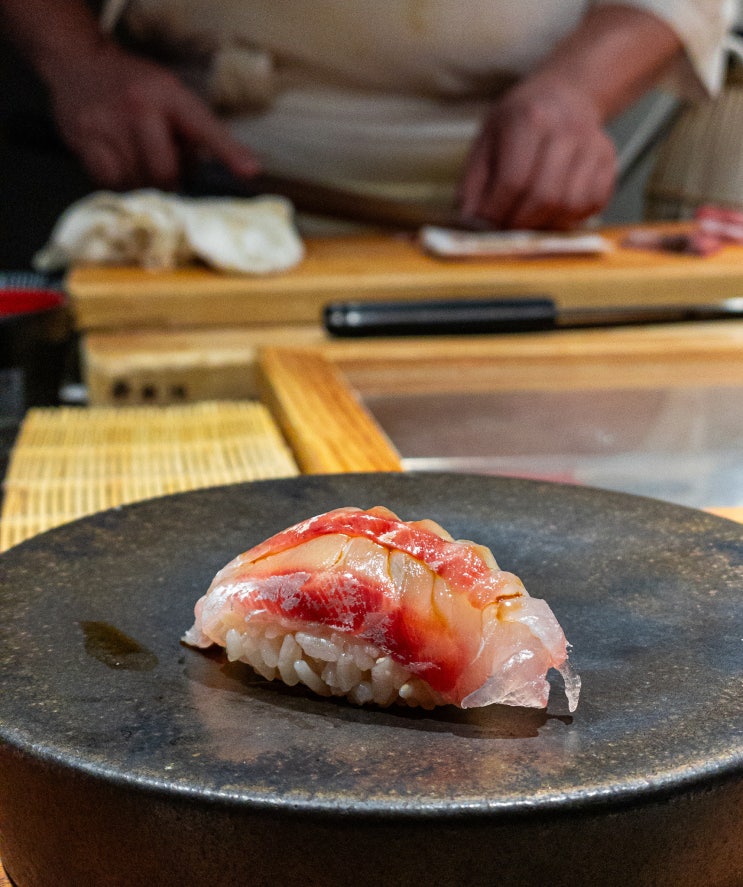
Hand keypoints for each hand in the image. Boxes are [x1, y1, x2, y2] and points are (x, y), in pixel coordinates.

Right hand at [50, 43, 259, 189]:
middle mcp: (140, 107)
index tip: (250, 170)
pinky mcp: (85, 140)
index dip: (228, 151)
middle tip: (164, 166)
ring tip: (138, 157)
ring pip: (138, 182)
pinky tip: (119, 164)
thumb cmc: (136, 88)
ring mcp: (109, 124)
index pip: (204, 127)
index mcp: (169, 95)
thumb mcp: (171, 94)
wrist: (79, 64)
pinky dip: (119, 182)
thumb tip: (205, 174)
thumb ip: (192, 132)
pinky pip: (111, 182)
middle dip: (169, 179)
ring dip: (143, 181)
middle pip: (166, 171)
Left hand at [458, 77, 616, 229]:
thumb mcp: (487, 139)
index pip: (513, 180)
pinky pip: (592, 204)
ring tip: (528, 221)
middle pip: (543, 196)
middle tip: (505, 229)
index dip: (497, 211)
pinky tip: (553, 211)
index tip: (486, 224)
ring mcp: (593, 145)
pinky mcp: (609, 162)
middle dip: (520, 224)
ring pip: (569, 205)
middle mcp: (566, 129)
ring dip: (544, 224)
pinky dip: (570, 218)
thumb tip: (470, 221)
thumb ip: (474, 182)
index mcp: (529, 118)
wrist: (566, 94)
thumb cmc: (521, 120)